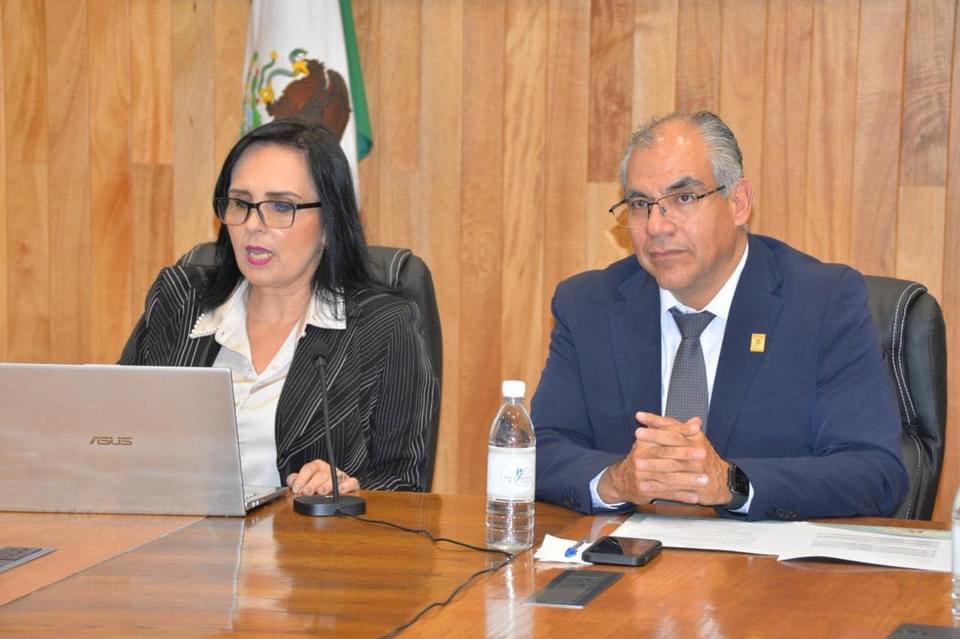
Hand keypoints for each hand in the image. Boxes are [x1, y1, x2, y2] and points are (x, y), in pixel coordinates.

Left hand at [287, 460, 359, 495]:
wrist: (336, 491)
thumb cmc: (319, 486)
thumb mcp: (305, 482)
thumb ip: (297, 481)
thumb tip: (291, 481)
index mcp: (317, 467)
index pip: (309, 468)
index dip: (302, 478)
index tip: (297, 488)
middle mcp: (328, 470)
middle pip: (320, 474)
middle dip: (313, 483)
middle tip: (307, 492)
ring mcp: (340, 476)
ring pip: (334, 478)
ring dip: (327, 485)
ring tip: (322, 492)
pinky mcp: (351, 484)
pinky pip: (352, 482)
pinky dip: (346, 486)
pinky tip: (340, 490)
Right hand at [597, 412, 730, 505]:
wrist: (623, 479)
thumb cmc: (644, 457)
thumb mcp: (656, 440)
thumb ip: (677, 431)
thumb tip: (696, 421)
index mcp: (644, 442)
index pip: (665, 435)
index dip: (682, 431)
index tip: (698, 431)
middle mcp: (640, 456)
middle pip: (667, 455)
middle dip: (687, 455)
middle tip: (704, 455)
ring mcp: (641, 474)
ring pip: (669, 476)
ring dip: (688, 479)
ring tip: (704, 479)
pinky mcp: (644, 490)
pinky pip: (666, 492)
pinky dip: (681, 495)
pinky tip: (694, 496)